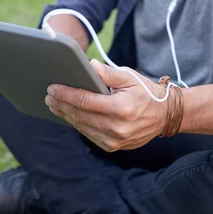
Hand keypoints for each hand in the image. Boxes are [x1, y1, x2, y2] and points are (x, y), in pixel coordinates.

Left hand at [46, 60, 167, 151]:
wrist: (164, 116)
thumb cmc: (146, 93)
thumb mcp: (130, 77)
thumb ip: (108, 73)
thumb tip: (88, 66)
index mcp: (120, 108)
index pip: (84, 101)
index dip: (65, 94)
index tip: (52, 88)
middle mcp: (116, 128)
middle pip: (80, 115)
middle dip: (61, 104)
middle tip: (48, 95)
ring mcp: (114, 141)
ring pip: (82, 127)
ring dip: (66, 115)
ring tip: (54, 104)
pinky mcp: (113, 147)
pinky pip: (89, 135)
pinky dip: (77, 124)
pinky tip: (69, 114)